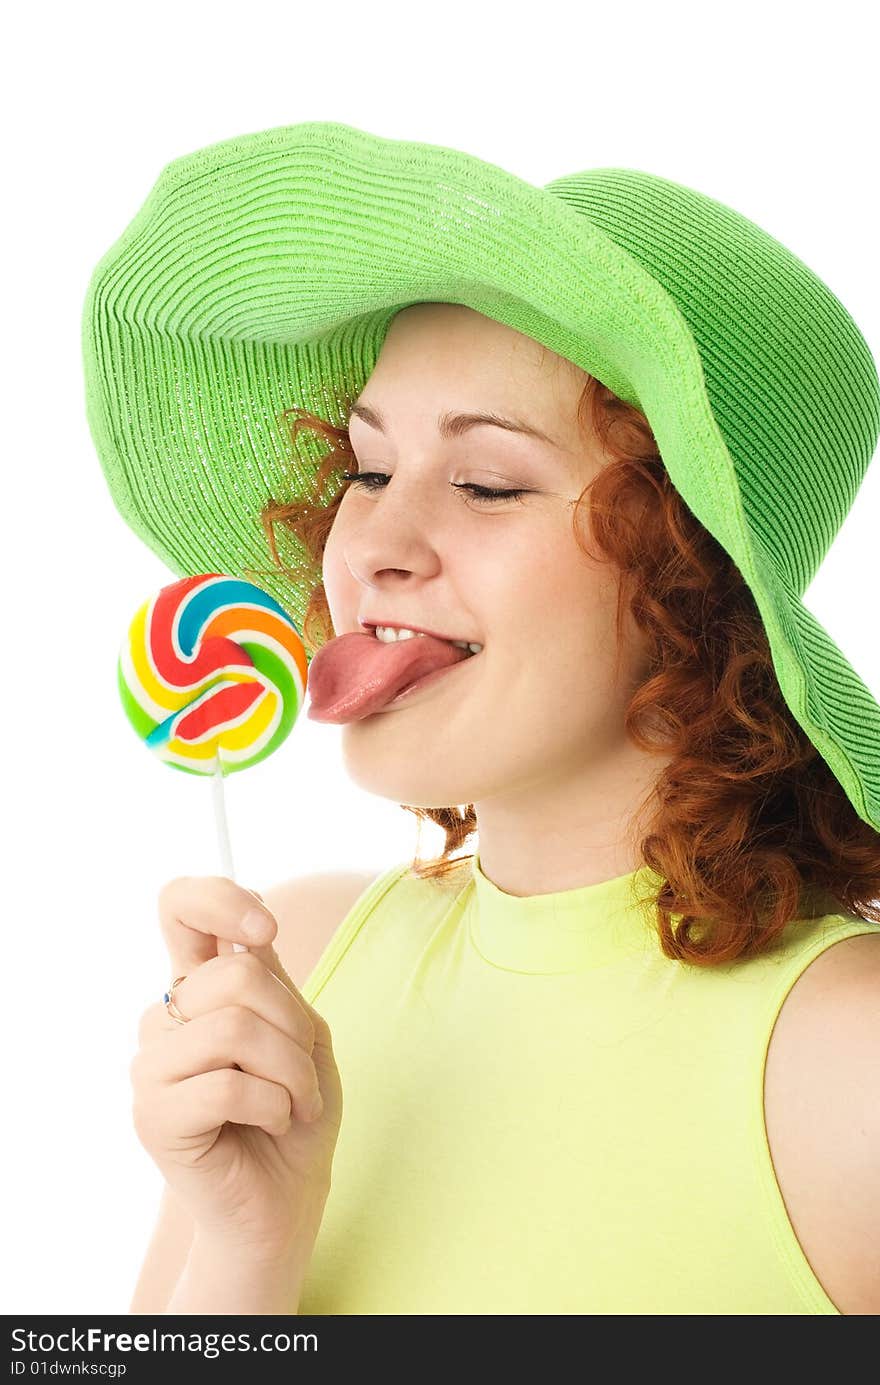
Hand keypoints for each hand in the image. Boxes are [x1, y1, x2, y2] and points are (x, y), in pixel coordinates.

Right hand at [130, 876, 341, 1261]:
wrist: (288, 1202)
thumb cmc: (297, 1113)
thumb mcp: (303, 1033)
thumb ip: (273, 983)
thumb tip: (249, 939)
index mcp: (200, 987)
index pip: (179, 906)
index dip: (220, 899)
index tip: (266, 930)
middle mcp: (166, 1018)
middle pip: (236, 975)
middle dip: (295, 1025)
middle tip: (304, 1071)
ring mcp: (152, 1066)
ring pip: (235, 1028)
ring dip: (291, 1070)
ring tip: (296, 1103)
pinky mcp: (153, 1116)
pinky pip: (228, 1084)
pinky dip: (275, 1105)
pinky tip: (274, 1123)